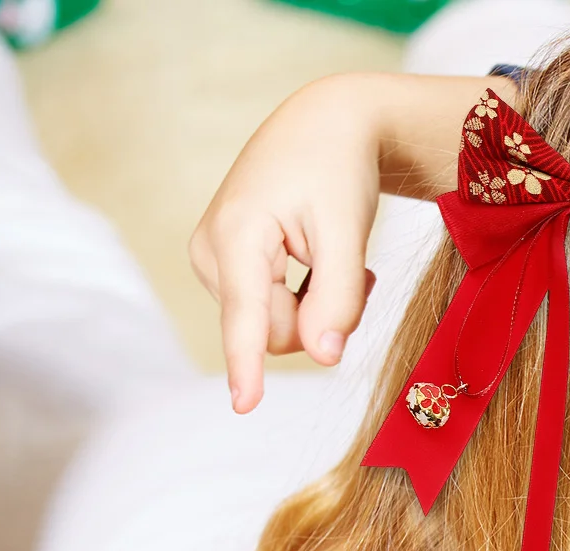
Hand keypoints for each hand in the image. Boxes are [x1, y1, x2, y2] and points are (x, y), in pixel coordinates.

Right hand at [189, 72, 502, 413]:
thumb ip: (338, 300)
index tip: (244, 406)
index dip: (247, 366)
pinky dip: (307, 298)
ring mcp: (214, 261)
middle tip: (357, 275)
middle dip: (321, 319)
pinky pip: (274, 313)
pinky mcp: (227, 266)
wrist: (323, 125)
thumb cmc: (337, 170)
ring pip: (278, 328)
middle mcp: (212, 253)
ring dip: (318, 307)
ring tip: (336, 258)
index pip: (247, 317)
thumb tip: (322, 358)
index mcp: (237, 237)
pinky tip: (320, 259)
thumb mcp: (348, 233)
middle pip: (276, 335)